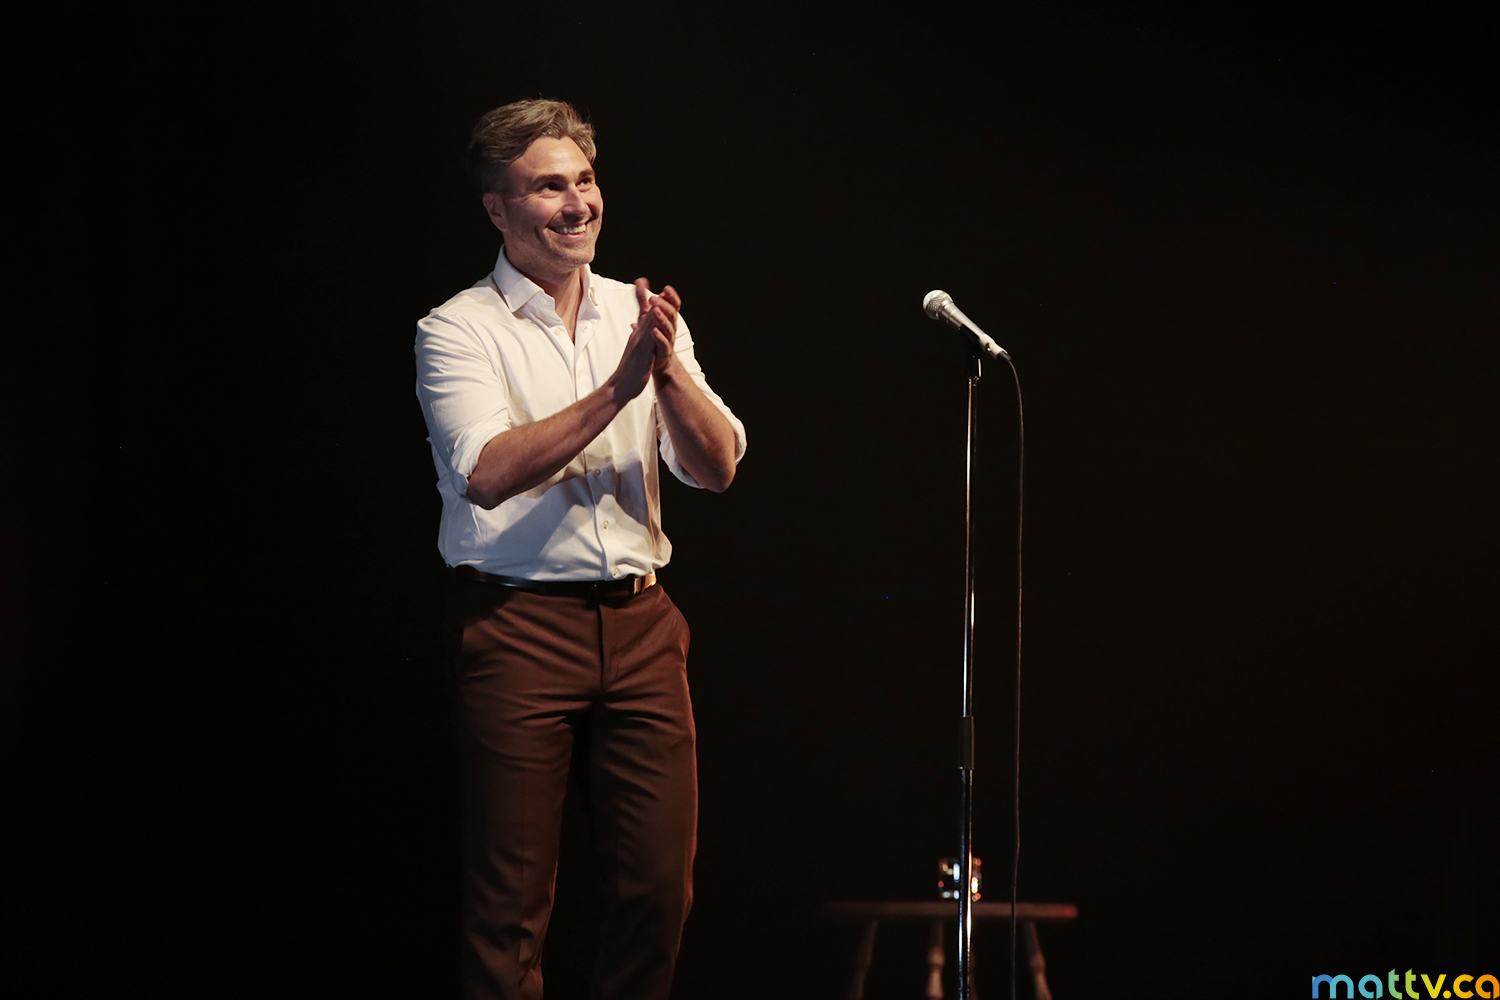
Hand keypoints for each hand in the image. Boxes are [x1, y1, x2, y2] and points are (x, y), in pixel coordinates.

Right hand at [606, 278, 679, 402]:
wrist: (620, 388)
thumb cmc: (629, 371)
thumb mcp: (634, 351)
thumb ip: (637, 339)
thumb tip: (638, 329)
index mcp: (637, 336)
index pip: (642, 313)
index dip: (642, 298)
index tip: (641, 282)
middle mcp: (637, 337)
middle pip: (644, 313)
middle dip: (644, 297)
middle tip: (642, 280)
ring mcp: (639, 346)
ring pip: (647, 325)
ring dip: (652, 310)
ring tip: (655, 295)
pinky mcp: (644, 356)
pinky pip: (650, 342)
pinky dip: (653, 332)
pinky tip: (656, 325)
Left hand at [634, 278, 681, 373]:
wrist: (655, 361)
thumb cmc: (652, 336)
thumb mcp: (645, 315)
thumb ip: (642, 300)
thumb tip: (640, 281)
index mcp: (668, 318)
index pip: (673, 305)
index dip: (671, 297)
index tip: (666, 289)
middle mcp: (670, 328)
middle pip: (671, 314)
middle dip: (664, 305)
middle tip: (654, 299)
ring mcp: (668, 340)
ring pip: (668, 328)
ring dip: (662, 318)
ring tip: (655, 311)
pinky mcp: (663, 351)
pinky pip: (663, 343)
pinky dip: (659, 337)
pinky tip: (654, 331)